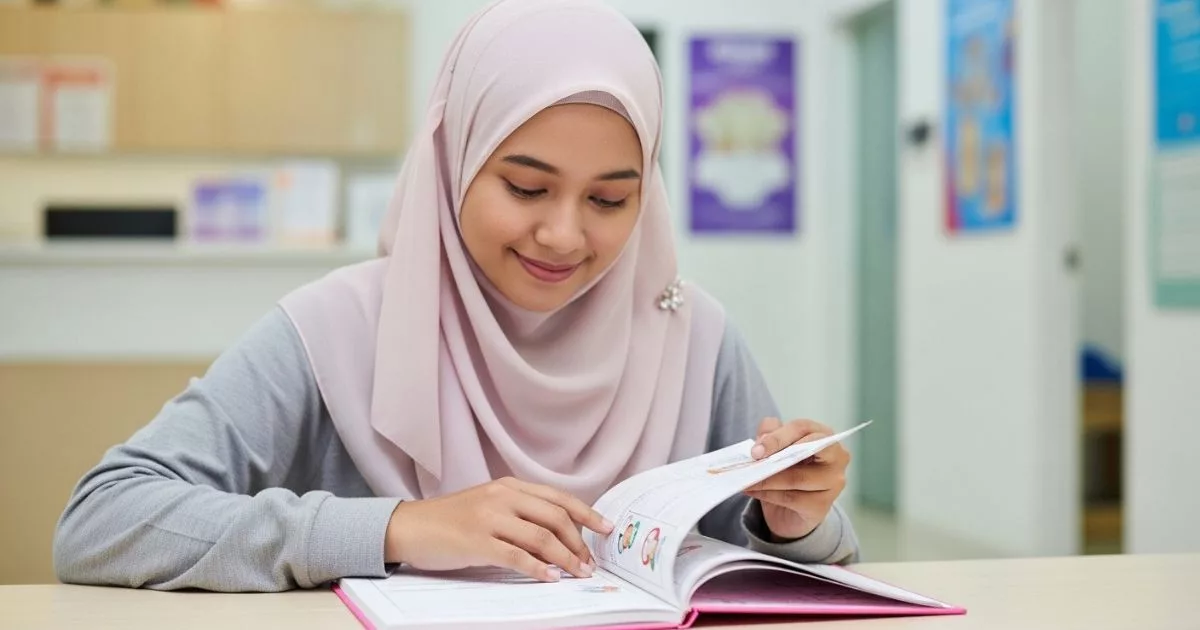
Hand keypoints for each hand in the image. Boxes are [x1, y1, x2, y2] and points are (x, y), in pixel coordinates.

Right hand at [384, 477, 613, 581]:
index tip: (606, 528)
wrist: (410, 526)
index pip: (558, 498)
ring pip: (541, 537)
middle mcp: (502, 496)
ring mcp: (490, 518)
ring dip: (565, 558)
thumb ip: (520, 513)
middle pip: (555, 517)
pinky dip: (538, 568)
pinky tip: (550, 577)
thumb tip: (558, 536)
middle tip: (590, 562)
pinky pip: (517, 556)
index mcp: (509, 486)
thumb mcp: (489, 505)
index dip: (586, 513)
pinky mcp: (477, 541)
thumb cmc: (451, 520)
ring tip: (578, 573)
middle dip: (579, 542)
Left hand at [744, 418, 848, 540]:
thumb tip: (762, 439)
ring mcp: (833, 483)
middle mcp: (837, 457)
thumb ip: (771, 435)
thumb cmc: (789, 471)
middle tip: (752, 460)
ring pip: (797, 477)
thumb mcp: (778, 449)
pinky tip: (752, 491)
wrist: (792, 511)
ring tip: (745, 478)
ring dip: (766, 478)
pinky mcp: (822, 505)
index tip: (756, 449)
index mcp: (825, 436)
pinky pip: (791, 498)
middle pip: (807, 449)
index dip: (778, 436)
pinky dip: (767, 494)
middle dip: (776, 453)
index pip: (803, 428)